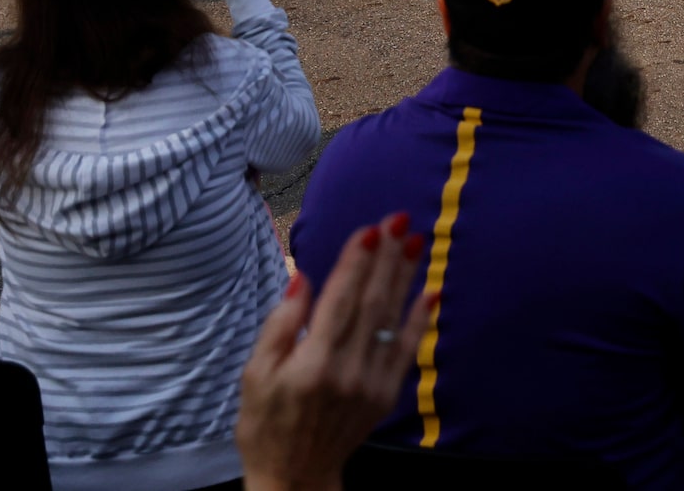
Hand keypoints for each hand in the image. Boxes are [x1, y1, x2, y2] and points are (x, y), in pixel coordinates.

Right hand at [234, 214, 431, 490]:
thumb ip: (280, 324)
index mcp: (311, 364)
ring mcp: (371, 383)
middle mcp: (347, 370)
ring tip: (416, 240)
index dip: (356, 263)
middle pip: (371, 302)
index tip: (370, 229)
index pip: (339, 301)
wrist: (295, 475)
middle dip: (387, 257)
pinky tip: (429, 290)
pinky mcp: (386, 393)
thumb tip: (304, 277)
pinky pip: (407, 349)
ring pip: (391, 318)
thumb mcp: (254, 375)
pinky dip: (418, 319)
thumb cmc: (266, 422)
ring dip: (405, 276)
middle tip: (400, 218)